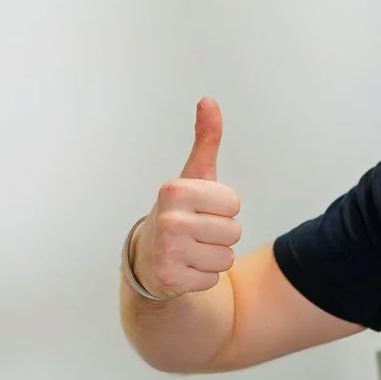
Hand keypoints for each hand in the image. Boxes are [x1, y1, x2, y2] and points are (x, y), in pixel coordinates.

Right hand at [128, 98, 240, 300]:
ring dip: (213, 257)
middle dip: (220, 235)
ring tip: (191, 250)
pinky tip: (185, 267)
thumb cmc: (178, 212)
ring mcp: (168, 250)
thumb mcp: (192, 177)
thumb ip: (205, 140)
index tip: (201, 210)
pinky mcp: (170, 278)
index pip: (233, 204)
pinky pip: (213, 279)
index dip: (223, 209)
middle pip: (233, 232)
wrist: (147, 257)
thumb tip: (209, 100)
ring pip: (226, 258)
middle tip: (196, 233)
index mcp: (175, 190)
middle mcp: (169, 219)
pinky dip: (203, 277)